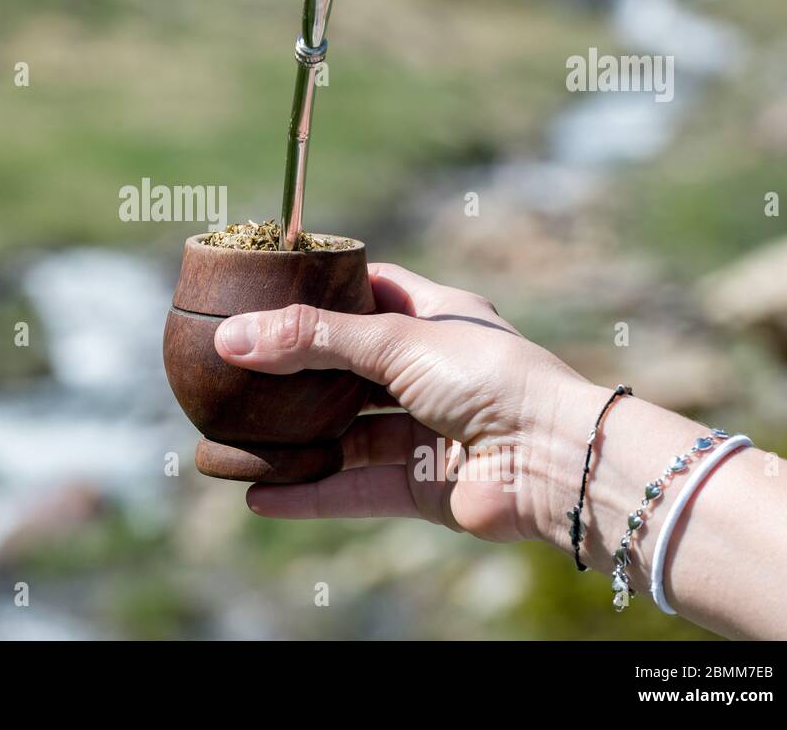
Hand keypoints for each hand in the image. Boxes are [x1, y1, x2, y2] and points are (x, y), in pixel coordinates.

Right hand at [213, 262, 593, 543]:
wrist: (553, 463)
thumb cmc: (492, 378)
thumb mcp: (396, 340)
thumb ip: (314, 338)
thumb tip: (233, 337)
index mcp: (437, 318)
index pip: (372, 291)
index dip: (325, 290)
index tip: (270, 290)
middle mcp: (431, 373)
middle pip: (348, 369)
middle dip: (296, 374)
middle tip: (236, 369)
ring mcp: (426, 431)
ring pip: (345, 435)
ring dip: (295, 441)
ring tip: (236, 439)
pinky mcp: (422, 486)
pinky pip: (354, 489)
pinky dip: (309, 494)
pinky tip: (260, 496)